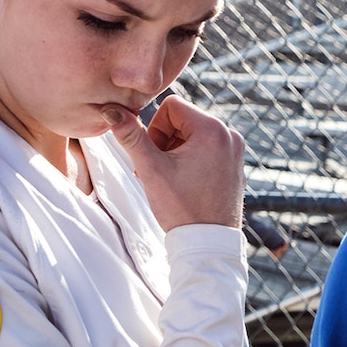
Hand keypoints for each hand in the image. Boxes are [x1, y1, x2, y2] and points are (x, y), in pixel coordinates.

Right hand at [103, 95, 244, 231]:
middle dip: (164, 140)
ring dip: (174, 150)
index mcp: (213, 129)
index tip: (155, 155)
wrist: (207, 241)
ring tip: (169, 177)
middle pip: (182, 119)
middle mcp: (229, 134)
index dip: (155, 127)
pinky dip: (189, 158)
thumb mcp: (150, 168)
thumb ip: (130, 136)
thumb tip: (111, 110)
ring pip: (192, 133)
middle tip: (159, 168)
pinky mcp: (234, 162)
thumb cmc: (181, 207)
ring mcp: (235, 149)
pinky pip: (206, 147)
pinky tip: (183, 181)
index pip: (171, 105)